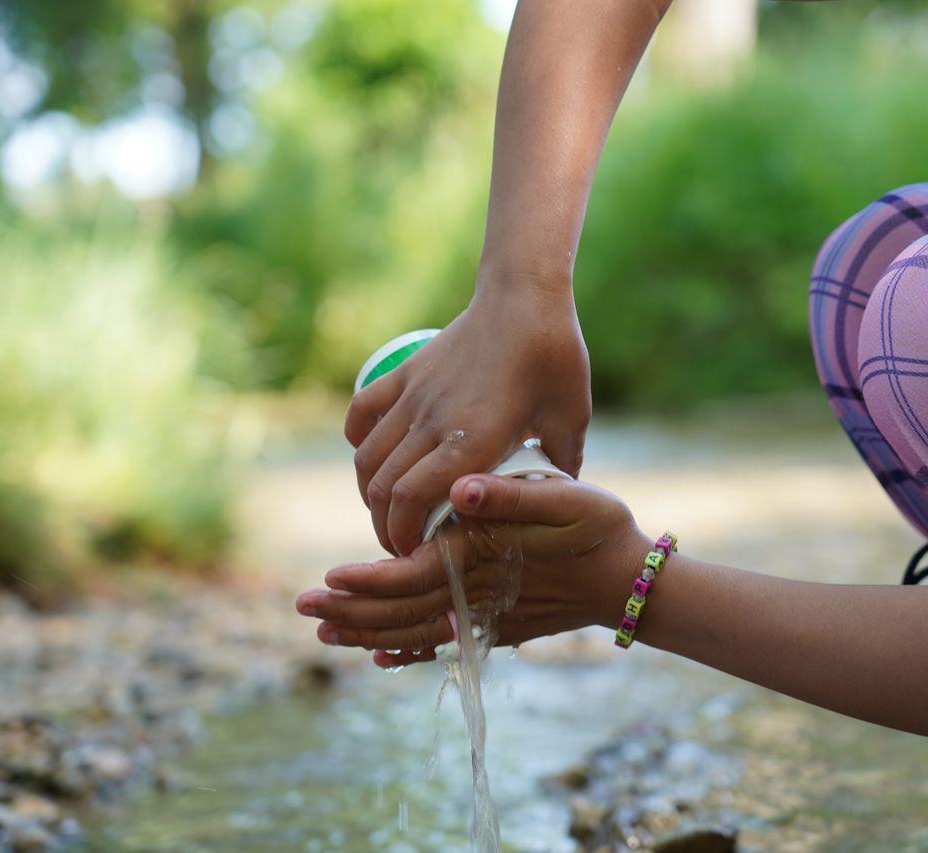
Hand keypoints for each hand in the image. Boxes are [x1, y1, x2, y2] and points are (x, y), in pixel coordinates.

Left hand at [296, 474, 649, 667]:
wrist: (629, 581)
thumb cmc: (597, 528)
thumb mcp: (564, 498)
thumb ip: (511, 495)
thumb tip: (460, 489)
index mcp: (483, 560)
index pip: (413, 576)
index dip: (368, 582)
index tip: (327, 579)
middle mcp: (476, 595)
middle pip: (402, 611)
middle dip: (351, 612)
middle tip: (303, 608)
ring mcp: (484, 618)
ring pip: (415, 632)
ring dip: (367, 633)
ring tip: (324, 631)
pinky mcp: (495, 627)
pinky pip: (443, 645)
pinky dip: (408, 651)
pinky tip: (381, 656)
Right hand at [345, 283, 591, 556]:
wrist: (526, 297)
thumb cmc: (555, 360)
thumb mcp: (569, 421)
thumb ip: (560, 466)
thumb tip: (560, 500)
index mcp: (471, 442)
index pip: (413, 502)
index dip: (404, 537)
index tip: (414, 556)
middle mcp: (433, 423)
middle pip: (383, 489)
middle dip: (385, 527)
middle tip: (401, 546)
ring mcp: (414, 397)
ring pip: (368, 458)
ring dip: (370, 493)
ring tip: (388, 512)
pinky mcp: (406, 375)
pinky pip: (362, 413)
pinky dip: (358, 442)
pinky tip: (372, 459)